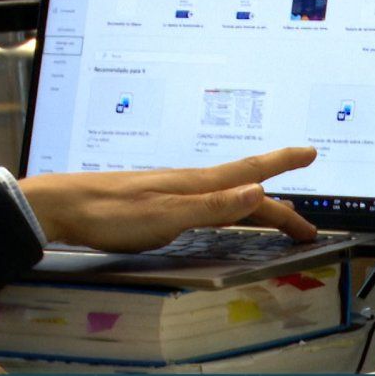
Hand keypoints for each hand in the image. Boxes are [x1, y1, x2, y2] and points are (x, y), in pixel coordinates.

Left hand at [19, 147, 317, 252]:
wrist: (63, 207)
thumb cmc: (111, 213)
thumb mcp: (165, 216)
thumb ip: (212, 206)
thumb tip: (258, 191)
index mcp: (196, 185)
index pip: (250, 175)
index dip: (282, 165)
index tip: (311, 153)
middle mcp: (189, 184)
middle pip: (244, 190)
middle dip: (278, 205)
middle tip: (305, 222)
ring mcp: (173, 192)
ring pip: (226, 196)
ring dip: (255, 205)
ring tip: (275, 213)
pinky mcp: (158, 203)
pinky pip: (207, 204)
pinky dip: (228, 209)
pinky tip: (221, 213)